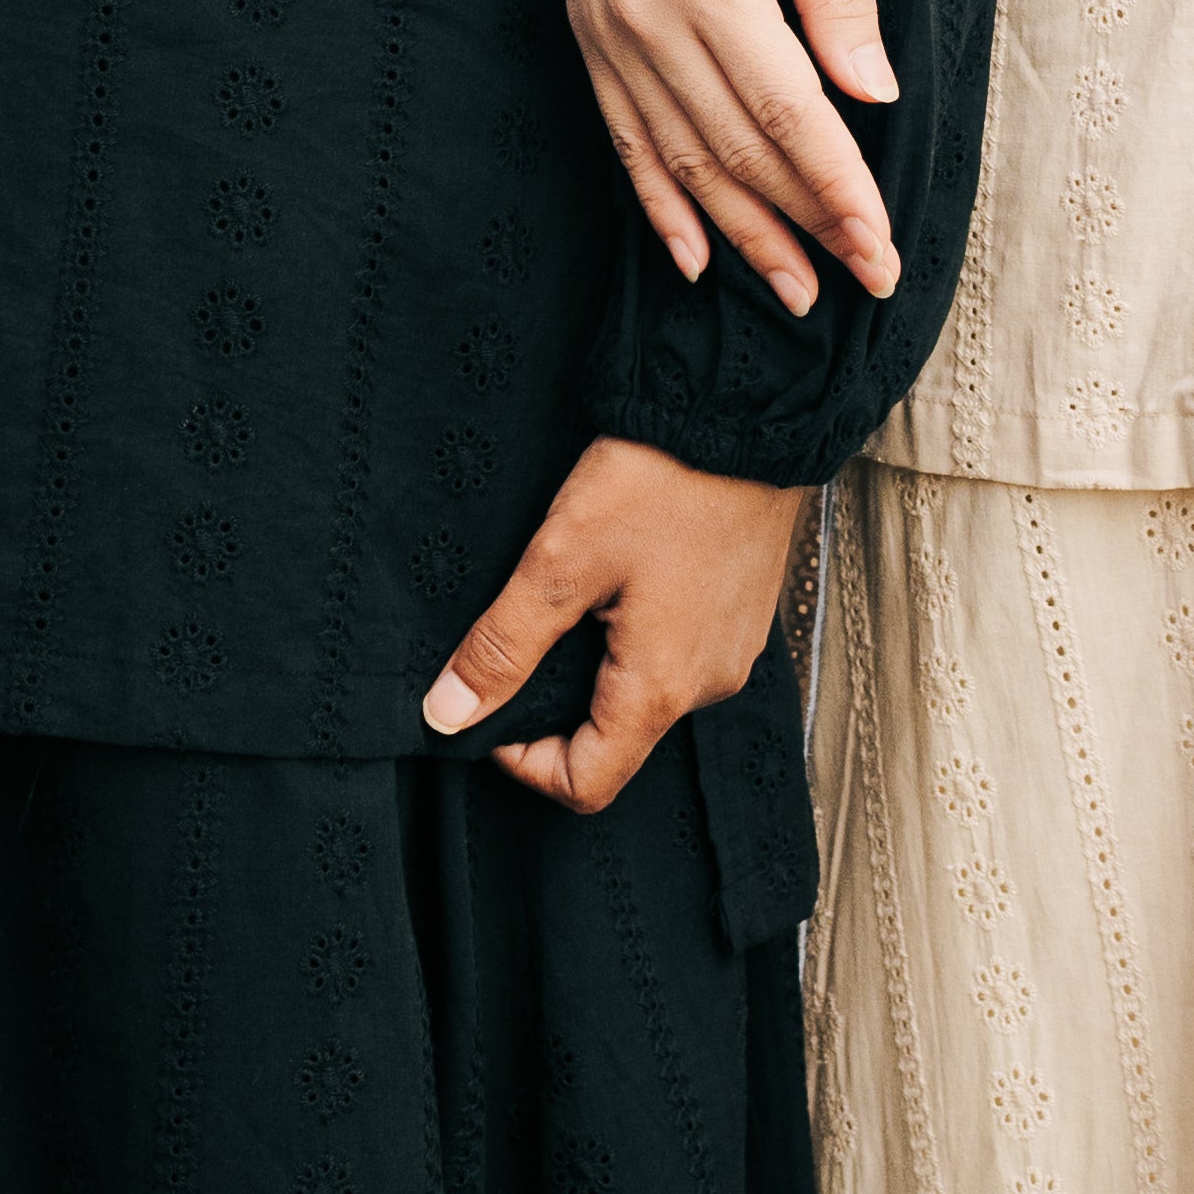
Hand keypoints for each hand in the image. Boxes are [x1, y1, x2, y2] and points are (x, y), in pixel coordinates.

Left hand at [422, 435, 803, 808]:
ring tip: (575, 591)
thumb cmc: (661, 479)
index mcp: (663, 686)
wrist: (744, 409)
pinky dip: (640, 631)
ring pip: (649, 688)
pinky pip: (681, 648)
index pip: (589, 784)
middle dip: (558, 704)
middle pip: (617, 737)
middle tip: (524, 635)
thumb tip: (448, 713)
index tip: (493, 709)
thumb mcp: (562, 560)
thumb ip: (503, 645)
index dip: (526, 764)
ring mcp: (734, 646)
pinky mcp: (743, 609)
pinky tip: (624, 571)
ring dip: (600, 661)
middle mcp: (709, 682)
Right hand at [501, 0, 897, 315]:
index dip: (839, 190)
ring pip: (680, 160)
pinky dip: (659, 204)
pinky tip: (694, 256)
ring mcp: (608, 34)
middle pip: (737, 151)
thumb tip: (873, 93)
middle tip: (861, 280)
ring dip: (743, 234)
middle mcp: (649, 23)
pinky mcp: (586, 32)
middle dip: (805, 225)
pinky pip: (623, 138)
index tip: (882, 248)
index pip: (788, 115)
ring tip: (796, 291)